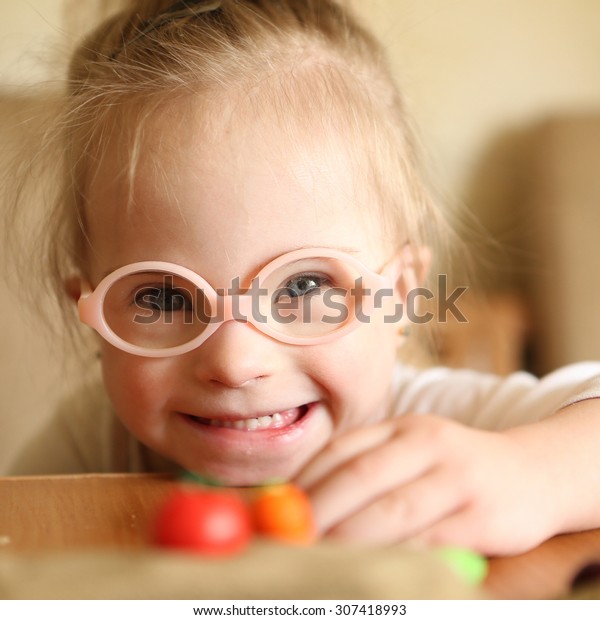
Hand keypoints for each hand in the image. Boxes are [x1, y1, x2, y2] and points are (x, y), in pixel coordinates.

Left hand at [295, 414, 560, 555]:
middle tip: (287, 539)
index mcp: (403, 427)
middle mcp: (429, 443)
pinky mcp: (483, 516)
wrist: (532, 473)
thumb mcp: (412, 453)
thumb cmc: (454, 469)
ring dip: (350, 537)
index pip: (343, 449)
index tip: (276, 509)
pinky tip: (371, 565)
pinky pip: (430, 541)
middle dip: (319, 510)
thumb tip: (297, 502)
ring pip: (395, 510)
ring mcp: (458, 477)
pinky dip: (396, 555)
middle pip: (362, 475)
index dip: (305, 480)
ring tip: (317, 556)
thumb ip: (363, 471)